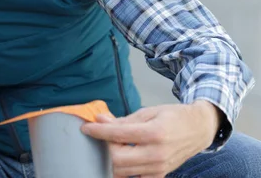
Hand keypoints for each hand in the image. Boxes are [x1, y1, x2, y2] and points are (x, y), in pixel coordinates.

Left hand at [80, 100, 221, 177]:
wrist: (198, 129)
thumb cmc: (174, 117)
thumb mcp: (149, 112)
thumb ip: (124, 120)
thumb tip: (100, 119)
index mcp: (154, 133)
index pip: (118, 134)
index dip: (98, 131)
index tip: (86, 128)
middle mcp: (157, 153)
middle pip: (118, 158)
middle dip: (103, 147)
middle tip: (98, 136)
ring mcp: (159, 168)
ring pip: (123, 171)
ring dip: (110, 159)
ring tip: (107, 146)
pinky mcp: (160, 175)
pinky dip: (122, 172)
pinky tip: (118, 160)